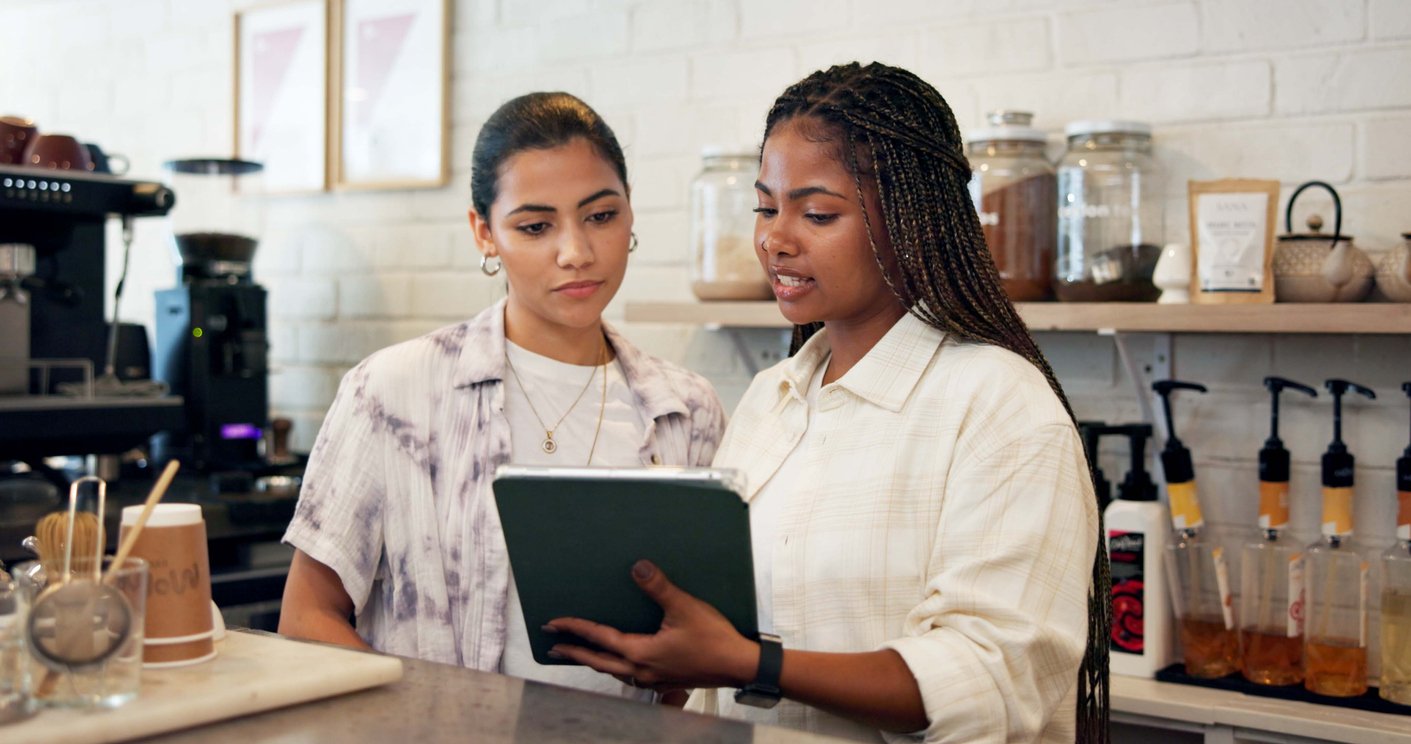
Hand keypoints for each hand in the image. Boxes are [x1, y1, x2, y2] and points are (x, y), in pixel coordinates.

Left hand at [546, 559, 757, 691]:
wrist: (738, 666)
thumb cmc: (714, 639)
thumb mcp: (684, 607)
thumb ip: (658, 587)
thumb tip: (637, 568)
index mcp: (641, 653)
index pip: (598, 639)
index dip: (574, 629)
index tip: (554, 624)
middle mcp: (642, 670)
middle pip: (598, 662)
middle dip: (574, 652)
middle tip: (553, 645)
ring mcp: (653, 679)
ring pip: (613, 672)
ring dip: (594, 661)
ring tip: (582, 653)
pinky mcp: (665, 681)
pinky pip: (629, 676)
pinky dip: (616, 668)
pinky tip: (620, 662)